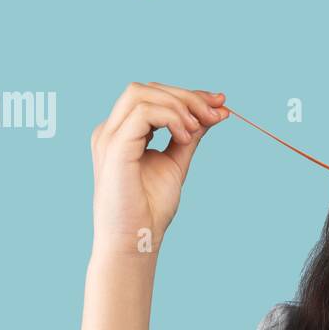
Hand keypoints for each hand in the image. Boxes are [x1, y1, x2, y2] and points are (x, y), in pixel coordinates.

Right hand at [89, 81, 228, 255]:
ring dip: (179, 105)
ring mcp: (109, 137)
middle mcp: (111, 130)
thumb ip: (191, 134)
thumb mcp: (177, 161)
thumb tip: (216, 111)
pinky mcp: (114, 148)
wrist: (136, 241)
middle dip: (187, 96)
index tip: (220, 103)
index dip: (188, 95)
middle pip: (147, 88)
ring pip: (142, 93)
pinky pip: (143, 113)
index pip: (152, 96)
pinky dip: (171, 118)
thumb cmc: (150, 209)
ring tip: (197, 130)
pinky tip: (185, 137)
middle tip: (216, 114)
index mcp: (122, 133)